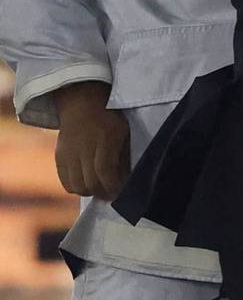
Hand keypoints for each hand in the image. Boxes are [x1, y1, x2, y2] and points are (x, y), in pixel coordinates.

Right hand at [53, 81, 129, 199]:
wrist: (81, 104)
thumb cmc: (109, 119)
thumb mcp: (123, 133)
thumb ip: (123, 158)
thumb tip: (126, 182)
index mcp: (104, 139)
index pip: (105, 171)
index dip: (113, 186)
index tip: (121, 193)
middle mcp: (84, 147)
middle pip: (90, 182)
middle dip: (103, 193)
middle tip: (112, 195)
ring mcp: (69, 152)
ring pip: (77, 186)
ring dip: (90, 192)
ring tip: (99, 190)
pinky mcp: (59, 157)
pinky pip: (65, 182)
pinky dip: (76, 188)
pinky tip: (86, 185)